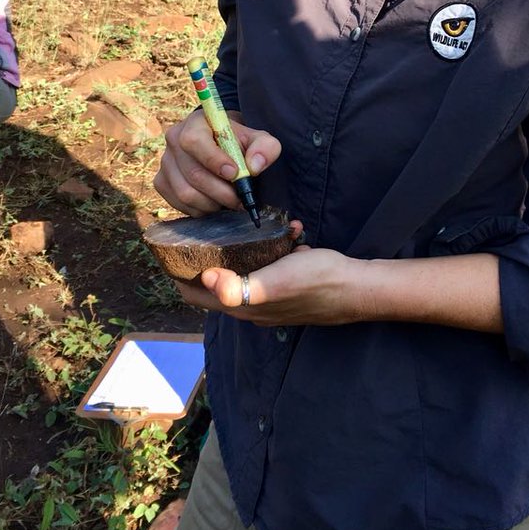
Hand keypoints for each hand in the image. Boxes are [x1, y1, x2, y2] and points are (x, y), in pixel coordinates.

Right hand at [154, 107, 281, 215]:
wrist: (221, 144)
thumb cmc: (239, 142)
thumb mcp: (258, 139)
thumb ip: (265, 148)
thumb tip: (255, 166)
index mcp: (195, 123)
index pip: (194, 142)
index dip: (214, 161)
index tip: (235, 174)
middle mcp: (173, 140)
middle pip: (193, 174)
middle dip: (221, 192)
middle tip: (240, 199)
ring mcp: (165, 162)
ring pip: (185, 193)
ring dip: (212, 204)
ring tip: (229, 201)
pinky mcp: (161, 182)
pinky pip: (179, 204)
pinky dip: (200, 210)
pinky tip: (214, 203)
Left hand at [173, 243, 372, 325]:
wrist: (356, 287)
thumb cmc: (316, 282)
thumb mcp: (275, 281)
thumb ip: (239, 286)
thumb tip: (205, 278)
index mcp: (242, 305)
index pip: (194, 294)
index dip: (177, 272)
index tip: (172, 243)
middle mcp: (251, 304)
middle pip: (216, 281)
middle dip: (211, 254)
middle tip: (210, 224)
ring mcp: (270, 296)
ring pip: (245, 269)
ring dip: (246, 247)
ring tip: (254, 224)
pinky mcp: (287, 285)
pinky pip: (270, 264)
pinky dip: (273, 248)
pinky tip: (289, 232)